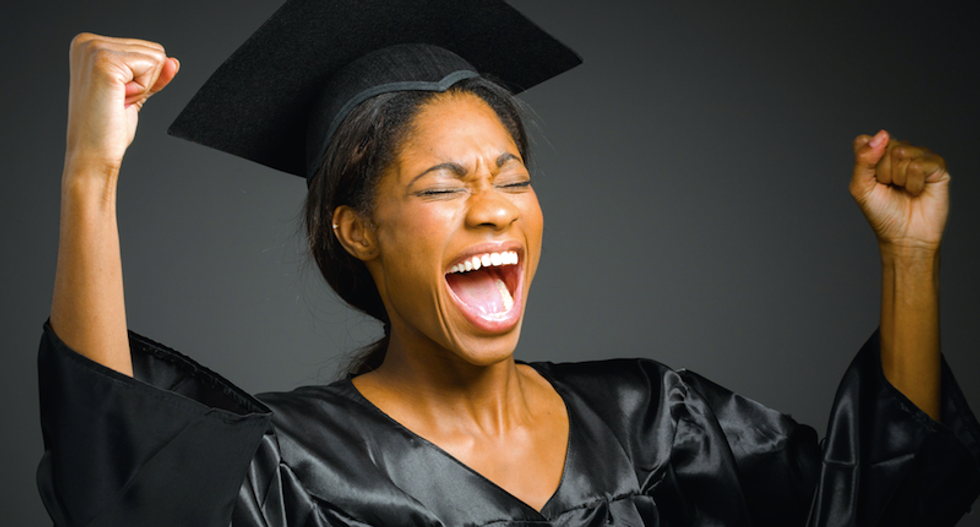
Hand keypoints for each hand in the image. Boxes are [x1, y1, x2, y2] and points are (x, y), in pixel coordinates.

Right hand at [65, 33, 178, 175]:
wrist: (92, 153)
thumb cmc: (107, 128)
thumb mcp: (136, 92)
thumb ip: (154, 74)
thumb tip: (173, 62)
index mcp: (89, 44)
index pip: (147, 49)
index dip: (143, 79)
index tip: (119, 96)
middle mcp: (88, 42)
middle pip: (154, 50)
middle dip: (145, 82)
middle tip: (118, 100)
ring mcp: (94, 49)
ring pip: (156, 57)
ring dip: (143, 86)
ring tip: (117, 100)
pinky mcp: (104, 61)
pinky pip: (152, 65)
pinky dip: (143, 89)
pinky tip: (120, 99)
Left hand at [849, 130, 949, 254]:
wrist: (904, 236)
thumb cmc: (882, 213)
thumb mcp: (860, 187)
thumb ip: (863, 159)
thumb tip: (882, 134)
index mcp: (877, 155)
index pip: (865, 141)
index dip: (866, 162)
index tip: (871, 180)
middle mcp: (898, 153)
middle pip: (884, 146)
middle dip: (883, 172)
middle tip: (890, 188)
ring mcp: (918, 157)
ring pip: (902, 152)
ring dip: (899, 178)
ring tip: (903, 190)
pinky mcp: (936, 167)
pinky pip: (919, 163)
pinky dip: (914, 182)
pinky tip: (916, 191)